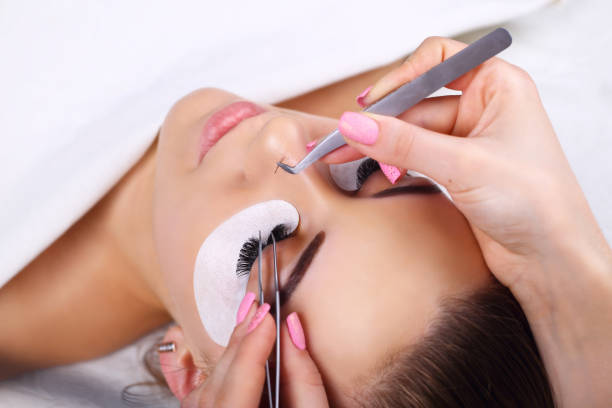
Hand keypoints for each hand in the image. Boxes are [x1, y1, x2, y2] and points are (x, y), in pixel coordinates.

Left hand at [182, 302, 328, 407]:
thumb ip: (306, 380)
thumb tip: (293, 329)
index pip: (237, 390)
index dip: (251, 351)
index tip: (268, 317)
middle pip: (220, 383)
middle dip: (241, 342)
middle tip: (260, 306)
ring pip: (208, 386)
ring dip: (232, 351)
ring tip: (252, 319)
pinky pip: (206, 393)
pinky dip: (225, 367)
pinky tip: (240, 347)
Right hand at [324, 36, 611, 406]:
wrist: (550, 260)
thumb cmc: (537, 204)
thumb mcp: (463, 165)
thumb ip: (405, 143)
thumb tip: (356, 125)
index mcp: (499, 86)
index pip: (438, 60)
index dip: (401, 76)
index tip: (372, 102)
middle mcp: (484, 108)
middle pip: (417, 100)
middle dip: (381, 120)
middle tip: (344, 137)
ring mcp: (469, 140)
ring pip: (413, 131)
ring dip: (381, 144)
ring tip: (345, 155)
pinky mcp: (458, 169)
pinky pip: (416, 155)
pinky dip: (394, 161)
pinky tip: (375, 169)